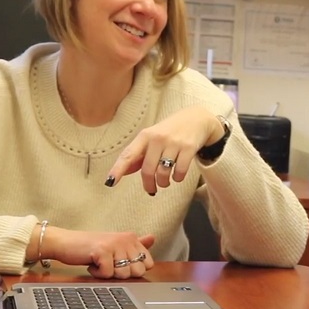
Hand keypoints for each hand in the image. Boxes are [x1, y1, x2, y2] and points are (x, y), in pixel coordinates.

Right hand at [41, 225, 155, 278]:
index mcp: (131, 238)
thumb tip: (153, 238)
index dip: (133, 270)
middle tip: (108, 264)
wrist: (65, 242)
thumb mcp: (115, 244)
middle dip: (122, 274)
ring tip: (100, 263)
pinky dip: (98, 274)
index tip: (119, 264)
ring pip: (124, 274)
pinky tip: (92, 264)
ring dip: (109, 274)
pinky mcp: (102, 251)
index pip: (148, 263)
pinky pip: (108, 274)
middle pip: (137, 271)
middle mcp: (126, 239)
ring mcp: (114, 244)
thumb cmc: (90, 246)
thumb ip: (135, 244)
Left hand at [106, 106, 224, 194]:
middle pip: (147, 170)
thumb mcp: (152, 138)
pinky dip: (178, 178)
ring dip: (164, 183)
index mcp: (145, 136)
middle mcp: (158, 138)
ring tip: (165, 182)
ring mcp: (174, 143)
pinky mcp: (189, 147)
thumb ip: (138, 155)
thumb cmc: (170, 131)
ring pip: (163, 172)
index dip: (118, 169)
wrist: (197, 118)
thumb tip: (123, 172)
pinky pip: (179, 171)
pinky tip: (177, 176)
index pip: (128, 155)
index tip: (110, 182)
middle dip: (149, 184)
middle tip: (152, 189)